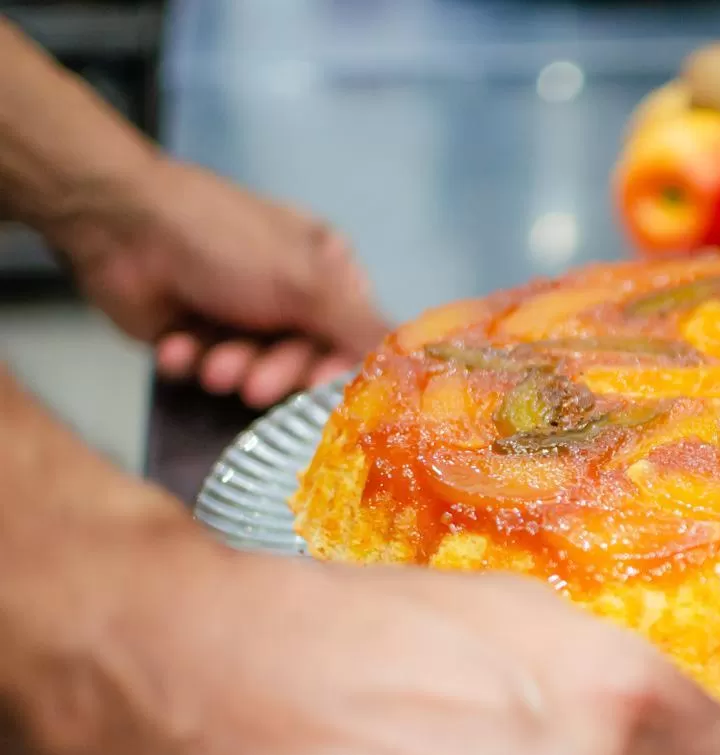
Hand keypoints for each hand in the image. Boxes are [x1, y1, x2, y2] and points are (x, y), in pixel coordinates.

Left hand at [56, 159, 388, 408]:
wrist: (122, 226)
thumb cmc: (226, 243)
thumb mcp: (306, 284)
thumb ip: (361, 328)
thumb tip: (420, 358)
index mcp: (326, 266)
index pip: (352, 332)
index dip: (336, 364)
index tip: (316, 386)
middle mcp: (290, 290)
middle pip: (303, 355)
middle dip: (272, 369)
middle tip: (250, 383)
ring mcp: (242, 311)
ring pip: (254, 366)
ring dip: (230, 367)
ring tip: (209, 362)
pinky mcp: (197, 331)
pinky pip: (208, 365)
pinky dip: (191, 359)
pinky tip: (177, 344)